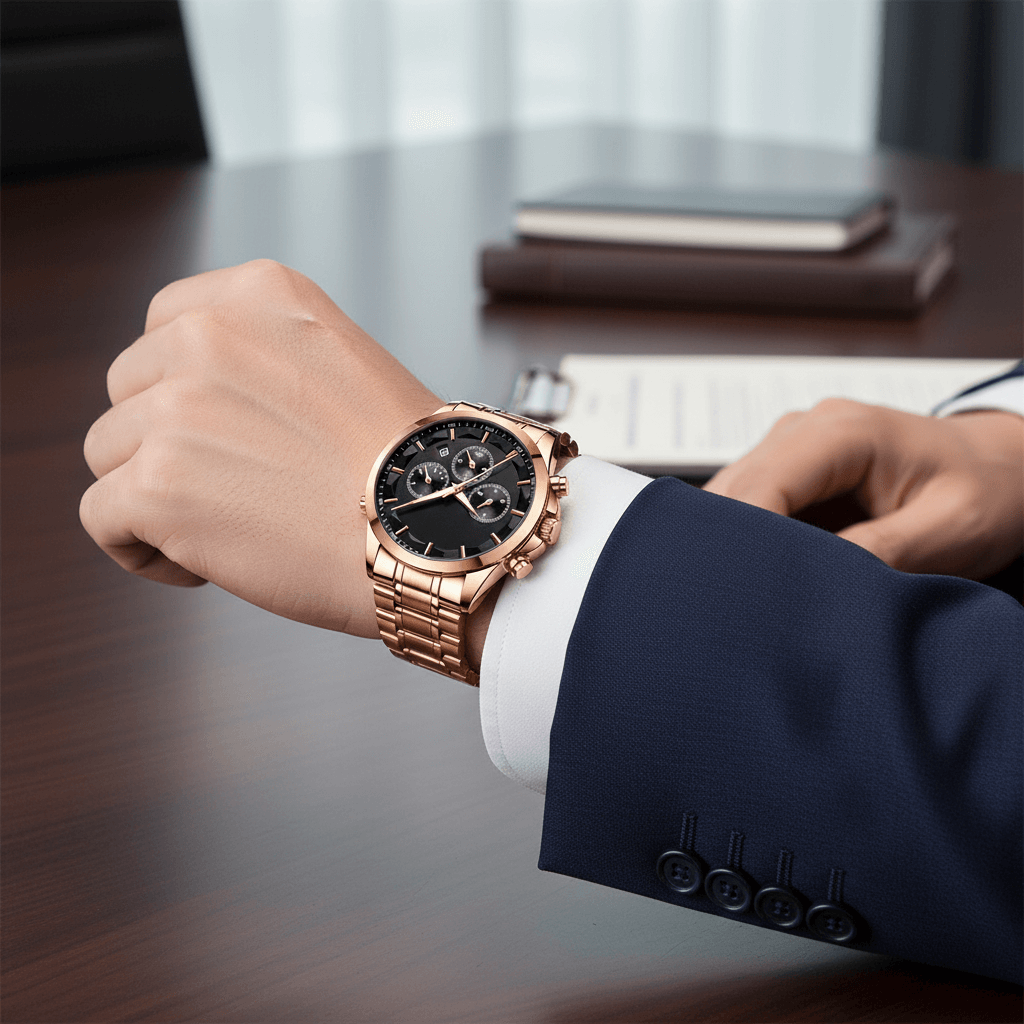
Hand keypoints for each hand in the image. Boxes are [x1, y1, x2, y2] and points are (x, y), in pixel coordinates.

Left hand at [80, 260, 439, 637]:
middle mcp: (209, 336)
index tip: (226, 432)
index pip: (164, 328)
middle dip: (170, 444)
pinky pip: (100, 519)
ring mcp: (176, 409)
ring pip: (109, 455)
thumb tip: (184, 397)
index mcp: (260, 294)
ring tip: (229, 526)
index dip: (185, 390)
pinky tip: (204, 563)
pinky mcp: (155, 486)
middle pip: (128, 393)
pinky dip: (143, 551)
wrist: (438, 533)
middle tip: (240, 486)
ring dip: (156, 496)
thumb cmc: (407, 470)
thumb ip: (262, 357)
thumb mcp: (341, 363)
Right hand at [704, 399, 1023, 578]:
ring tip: (748, 597)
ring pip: (730, 500)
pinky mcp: (788, 471)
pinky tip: (761, 578)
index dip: (741, 544)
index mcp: (842, 432)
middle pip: (732, 492)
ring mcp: (789, 446)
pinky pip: (748, 506)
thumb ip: (881, 552)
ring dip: (735, 547)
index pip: (760, 487)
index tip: (742, 598)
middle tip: (735, 610)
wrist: (1002, 465)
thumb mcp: (951, 529)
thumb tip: (812, 585)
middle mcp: (803, 430)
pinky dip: (747, 544)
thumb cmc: (986, 489)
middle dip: (729, 550)